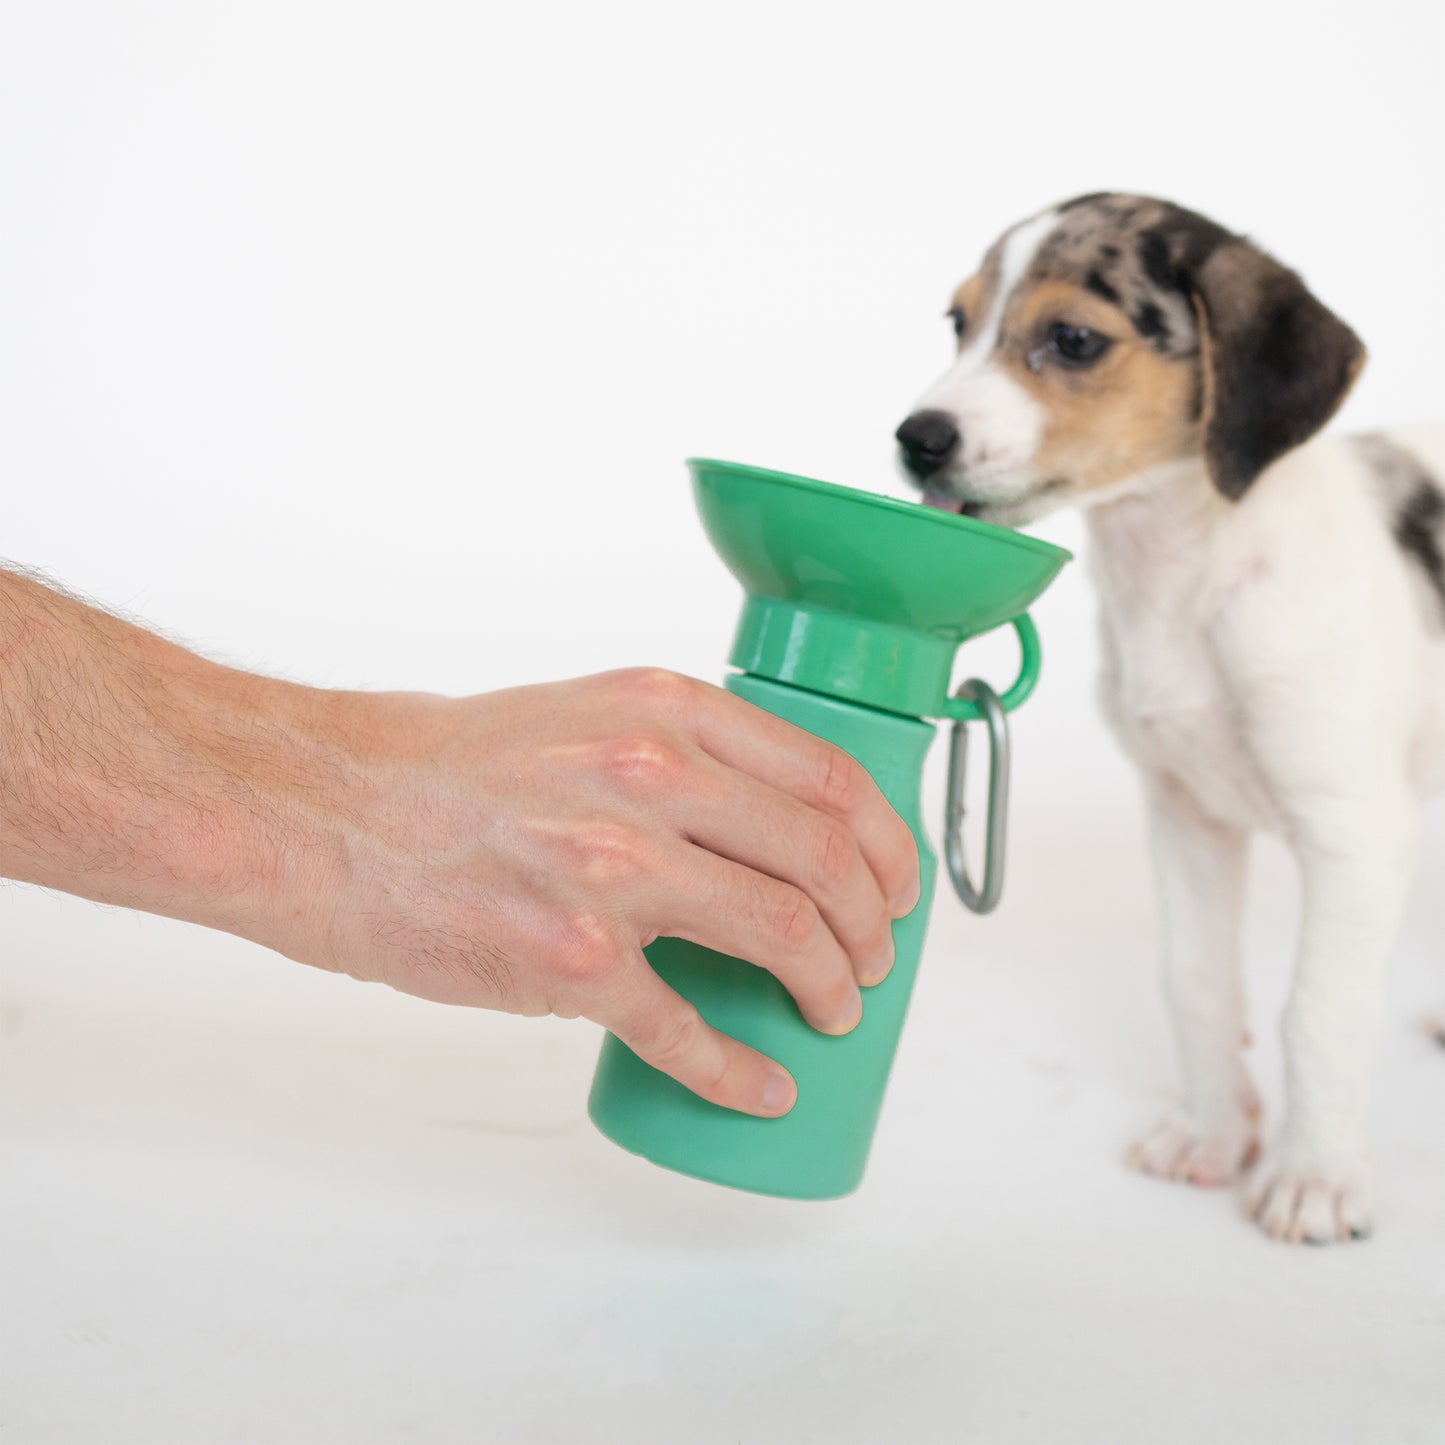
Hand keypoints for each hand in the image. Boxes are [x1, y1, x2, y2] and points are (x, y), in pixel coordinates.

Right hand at [288, 669, 920, 1116]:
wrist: (330, 812)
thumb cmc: (450, 768)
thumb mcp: (587, 717)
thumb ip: (678, 754)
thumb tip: (763, 824)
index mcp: (665, 711)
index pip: (829, 778)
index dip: (887, 844)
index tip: (898, 887)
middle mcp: (651, 777)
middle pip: (824, 861)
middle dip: (873, 926)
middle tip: (871, 962)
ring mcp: (613, 869)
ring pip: (783, 937)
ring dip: (830, 989)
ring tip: (831, 1012)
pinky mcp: (568, 959)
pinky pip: (684, 1030)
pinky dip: (737, 1070)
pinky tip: (761, 1086)